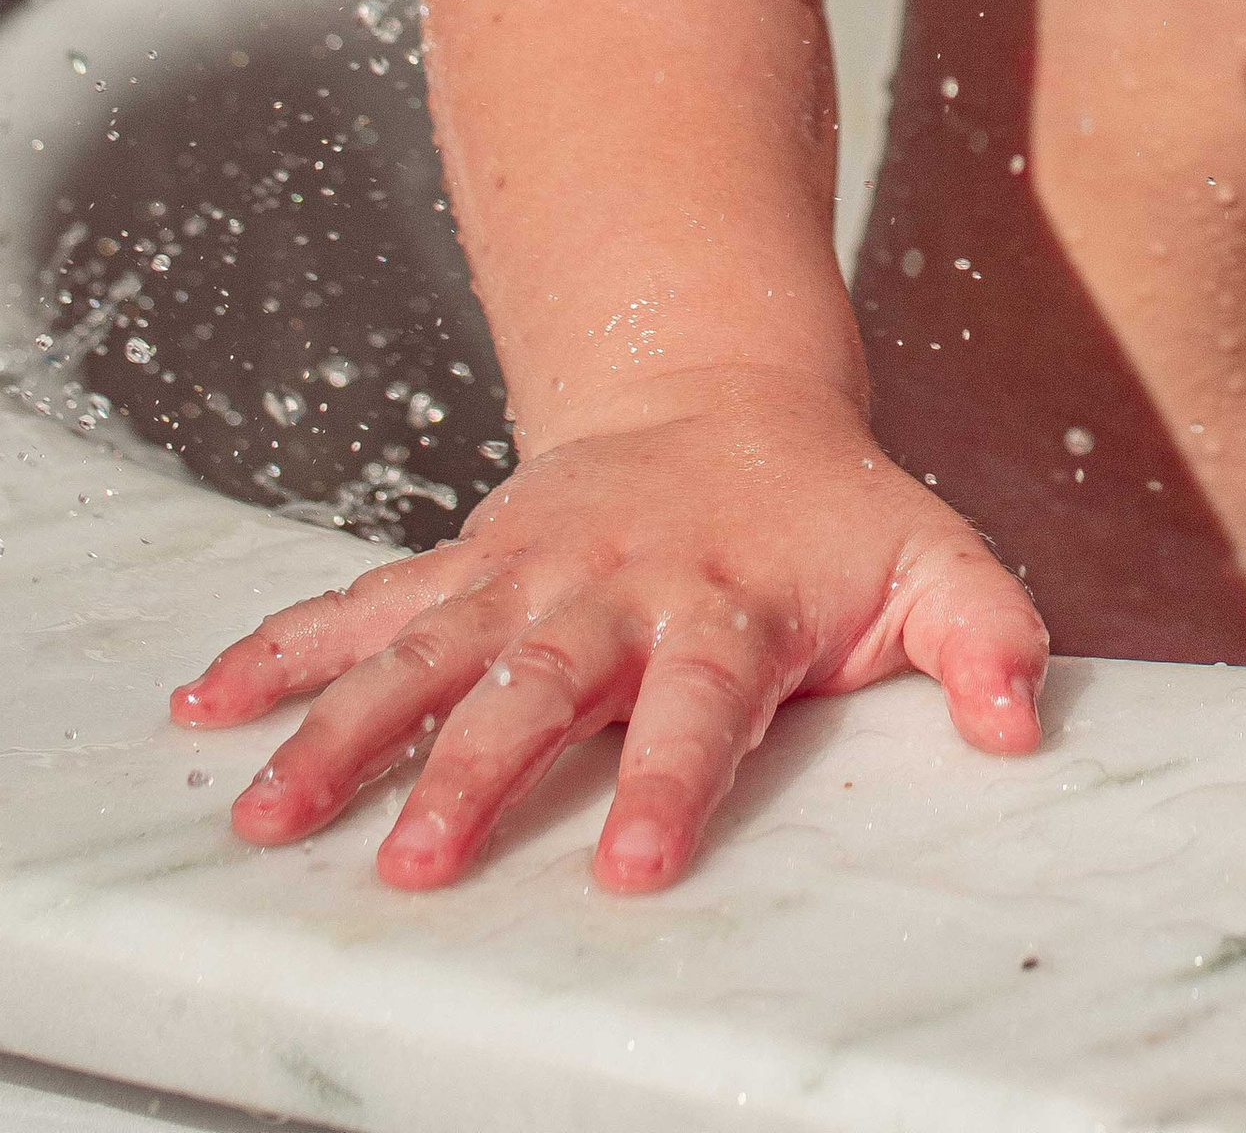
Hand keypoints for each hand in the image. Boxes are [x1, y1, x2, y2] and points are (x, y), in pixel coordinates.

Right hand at [170, 376, 1046, 888]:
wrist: (729, 394)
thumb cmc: (833, 516)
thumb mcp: (932, 556)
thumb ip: (985, 635)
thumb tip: (1020, 718)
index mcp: (725, 603)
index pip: (702, 702)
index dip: (672, 779)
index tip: (636, 866)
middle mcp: (611, 588)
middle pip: (539, 686)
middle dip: (475, 773)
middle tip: (416, 863)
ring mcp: (526, 573)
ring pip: (426, 653)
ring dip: (347, 731)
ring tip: (272, 816)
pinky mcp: (469, 564)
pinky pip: (364, 607)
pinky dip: (283, 652)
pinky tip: (209, 705)